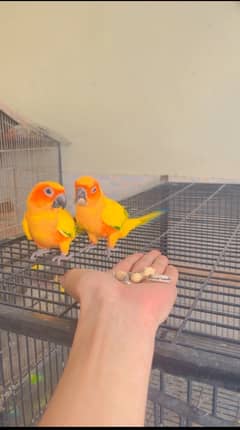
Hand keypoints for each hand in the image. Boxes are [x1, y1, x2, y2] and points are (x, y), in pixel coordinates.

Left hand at [62, 250, 177, 334]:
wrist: (120, 313)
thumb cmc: (99, 296)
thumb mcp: (78, 280)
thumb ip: (72, 277)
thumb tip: (60, 278)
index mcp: (114, 283)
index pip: (124, 268)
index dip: (130, 260)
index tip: (135, 254)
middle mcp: (132, 286)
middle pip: (141, 268)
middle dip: (145, 260)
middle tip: (152, 253)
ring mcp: (150, 289)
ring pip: (155, 271)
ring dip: (158, 262)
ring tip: (160, 255)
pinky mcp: (167, 291)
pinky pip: (170, 277)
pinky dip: (171, 272)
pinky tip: (171, 267)